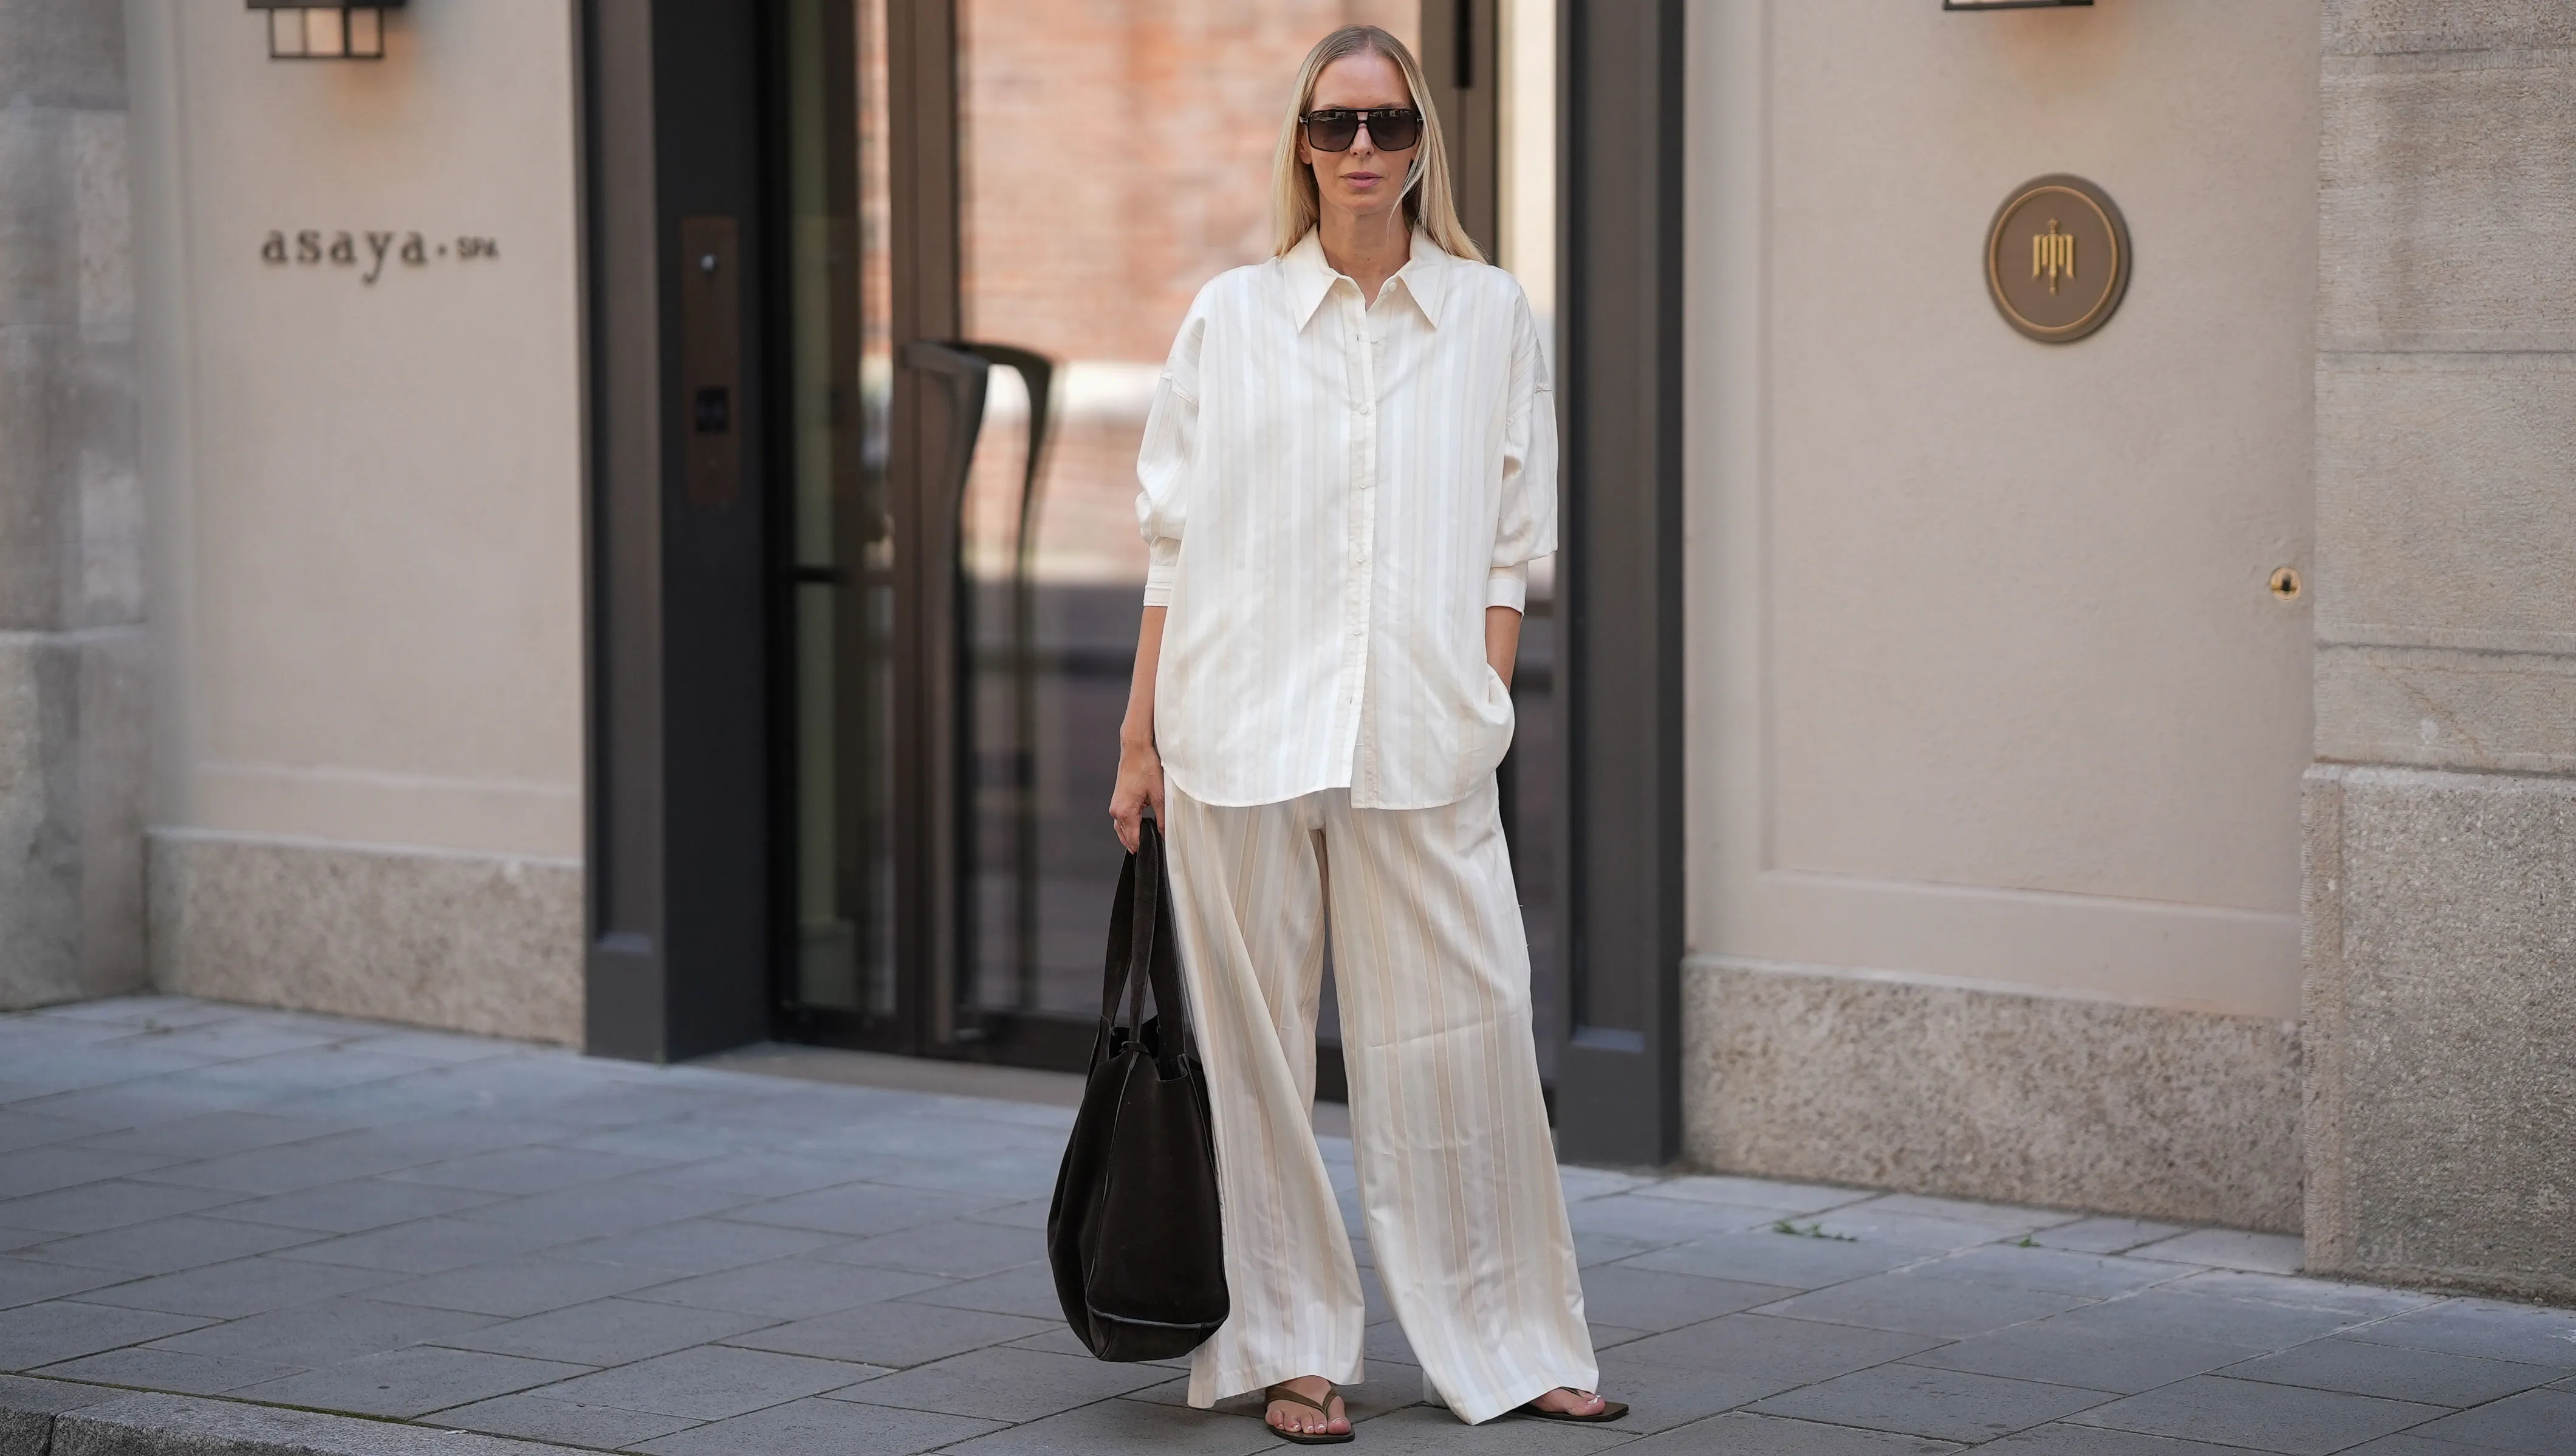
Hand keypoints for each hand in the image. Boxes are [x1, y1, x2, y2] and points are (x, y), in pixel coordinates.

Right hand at [1108, 735, 1165, 852]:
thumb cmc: (1145, 767)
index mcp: (1125, 812)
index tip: (1155, 849)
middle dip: (1139, 843)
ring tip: (1147, 838)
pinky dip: (1129, 826)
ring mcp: (1115, 806)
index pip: (1134, 840)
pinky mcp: (1117, 801)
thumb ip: (1163, 818)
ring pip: (1122, 830)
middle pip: (1126, 837)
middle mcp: (1116, 811)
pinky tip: (1140, 825)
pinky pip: (1121, 820)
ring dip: (1133, 835)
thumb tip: (1165, 834)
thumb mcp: (1159, 795)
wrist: (1136, 750)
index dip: (1145, 847)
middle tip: (1153, 845)